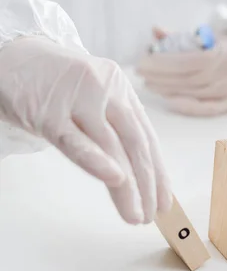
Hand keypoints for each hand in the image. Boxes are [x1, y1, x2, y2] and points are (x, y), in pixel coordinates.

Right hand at [0, 36, 171, 223]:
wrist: (16, 56)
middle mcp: (105, 89)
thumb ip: (114, 124)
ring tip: (135, 213)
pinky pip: (75, 140)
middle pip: (134, 140)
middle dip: (148, 181)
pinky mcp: (49, 111)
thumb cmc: (57, 82)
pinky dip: (96, 161)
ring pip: (110, 145)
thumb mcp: (93, 96)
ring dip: (127, 185)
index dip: (158, 170)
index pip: (146, 134)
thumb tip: (136, 171)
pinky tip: (114, 180)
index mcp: (120, 87)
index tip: (165, 200)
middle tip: (153, 213)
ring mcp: (78, 98)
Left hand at [138, 33, 226, 115]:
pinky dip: (186, 106)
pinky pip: (207, 109)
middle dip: (161, 77)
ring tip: (150, 84)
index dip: (164, 63)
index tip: (143, 62)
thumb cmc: (226, 46)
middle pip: (190, 79)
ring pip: (196, 94)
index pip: (190, 60)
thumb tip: (155, 30)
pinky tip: (168, 100)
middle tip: (141, 74)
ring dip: (169, 90)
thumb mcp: (209, 36)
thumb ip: (182, 36)